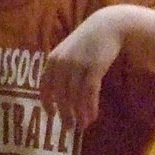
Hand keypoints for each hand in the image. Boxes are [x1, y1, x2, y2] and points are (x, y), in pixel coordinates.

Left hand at [39, 7, 124, 129]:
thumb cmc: (88, 41)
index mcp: (52, 60)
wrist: (109, 26)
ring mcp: (77, 66)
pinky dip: (89, 108)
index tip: (51, 116)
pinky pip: (89, 94)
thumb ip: (61, 68)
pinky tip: (92, 117)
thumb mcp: (68, 51)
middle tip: (68, 128)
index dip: (47, 103)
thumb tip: (58, 94)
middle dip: (64, 114)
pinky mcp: (93, 68)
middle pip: (60, 96)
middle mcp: (62, 64)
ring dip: (79, 114)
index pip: (45, 86)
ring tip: (83, 125)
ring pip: (75, 97)